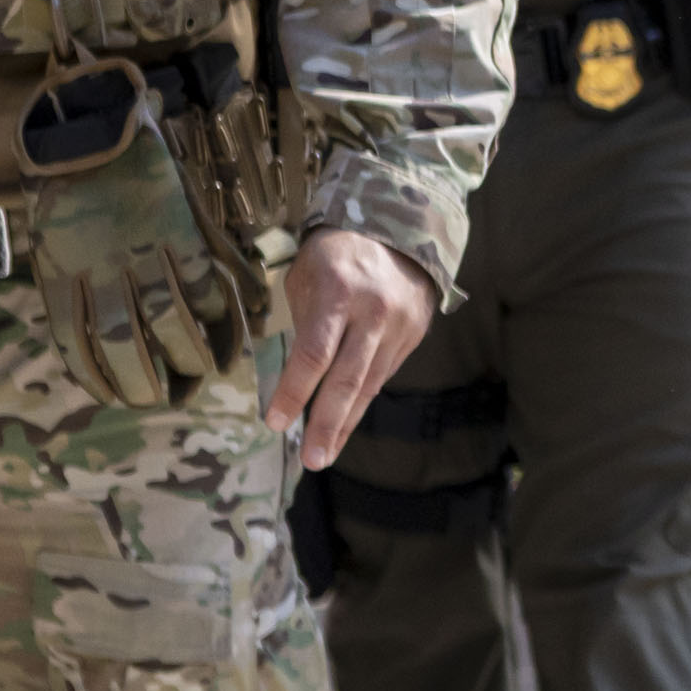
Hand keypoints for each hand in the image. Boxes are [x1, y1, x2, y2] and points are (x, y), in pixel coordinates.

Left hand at [266, 227, 435, 471]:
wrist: (399, 231)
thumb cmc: (335, 256)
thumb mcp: (307, 278)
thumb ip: (304, 325)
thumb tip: (298, 378)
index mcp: (339, 292)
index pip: (314, 354)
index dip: (294, 392)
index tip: (276, 422)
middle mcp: (373, 312)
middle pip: (348, 379)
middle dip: (328, 424)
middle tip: (313, 460)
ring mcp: (399, 325)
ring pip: (370, 384)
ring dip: (346, 422)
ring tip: (326, 454)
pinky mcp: (414, 334)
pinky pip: (383, 374)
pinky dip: (362, 398)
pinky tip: (345, 420)